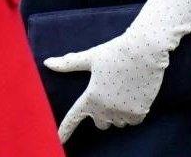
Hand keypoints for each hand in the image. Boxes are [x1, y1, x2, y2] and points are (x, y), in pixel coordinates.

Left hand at [45, 30, 168, 141]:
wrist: (144, 50)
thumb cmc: (115, 52)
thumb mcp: (90, 57)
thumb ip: (69, 64)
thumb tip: (47, 63)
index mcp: (91, 97)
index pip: (74, 117)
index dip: (66, 129)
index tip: (58, 139)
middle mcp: (106, 109)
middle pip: (100, 123)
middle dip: (101, 113)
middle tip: (107, 93)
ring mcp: (123, 113)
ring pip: (117, 122)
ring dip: (117, 113)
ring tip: (122, 91)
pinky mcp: (139, 113)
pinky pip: (132, 121)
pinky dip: (131, 113)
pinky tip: (133, 96)